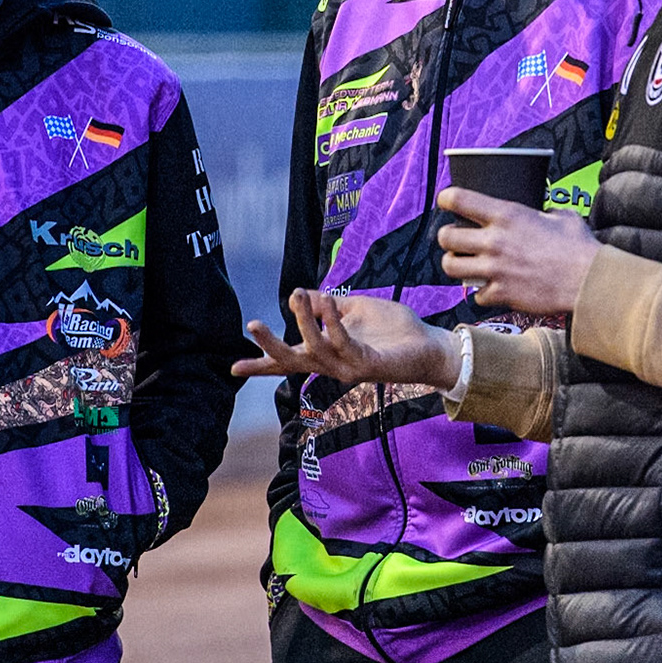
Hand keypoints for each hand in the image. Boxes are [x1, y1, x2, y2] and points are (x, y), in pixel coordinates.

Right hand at [235, 289, 460, 389]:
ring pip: (315, 349)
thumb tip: (302, 294)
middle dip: (271, 346)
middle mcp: (333, 365)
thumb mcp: (355, 309)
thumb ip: (329, 305)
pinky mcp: (368, 365)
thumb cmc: (393, 329)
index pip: (289, 360)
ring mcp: (349, 368)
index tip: (232, 368)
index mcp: (326, 353)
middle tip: (252, 324)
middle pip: (293, 361)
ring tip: (297, 294)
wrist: (429, 345)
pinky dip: (333, 322)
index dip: (261, 363)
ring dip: (304, 321)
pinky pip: (344, 342)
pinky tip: (329, 304)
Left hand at [436, 187, 599, 314]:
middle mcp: (495, 241)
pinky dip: (480, 293)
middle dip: (447, 237)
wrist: (589, 281)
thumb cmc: (579, 247)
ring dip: (455, 264)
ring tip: (464, 264)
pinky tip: (490, 288)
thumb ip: (544, 211)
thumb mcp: (561, 216)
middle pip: (445, 236)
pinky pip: (475, 295)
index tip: (447, 201)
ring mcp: (495, 269)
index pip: (458, 199)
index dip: (447, 199)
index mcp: (506, 215)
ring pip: (450, 266)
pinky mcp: (501, 294)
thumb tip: (544, 213)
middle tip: (455, 239)